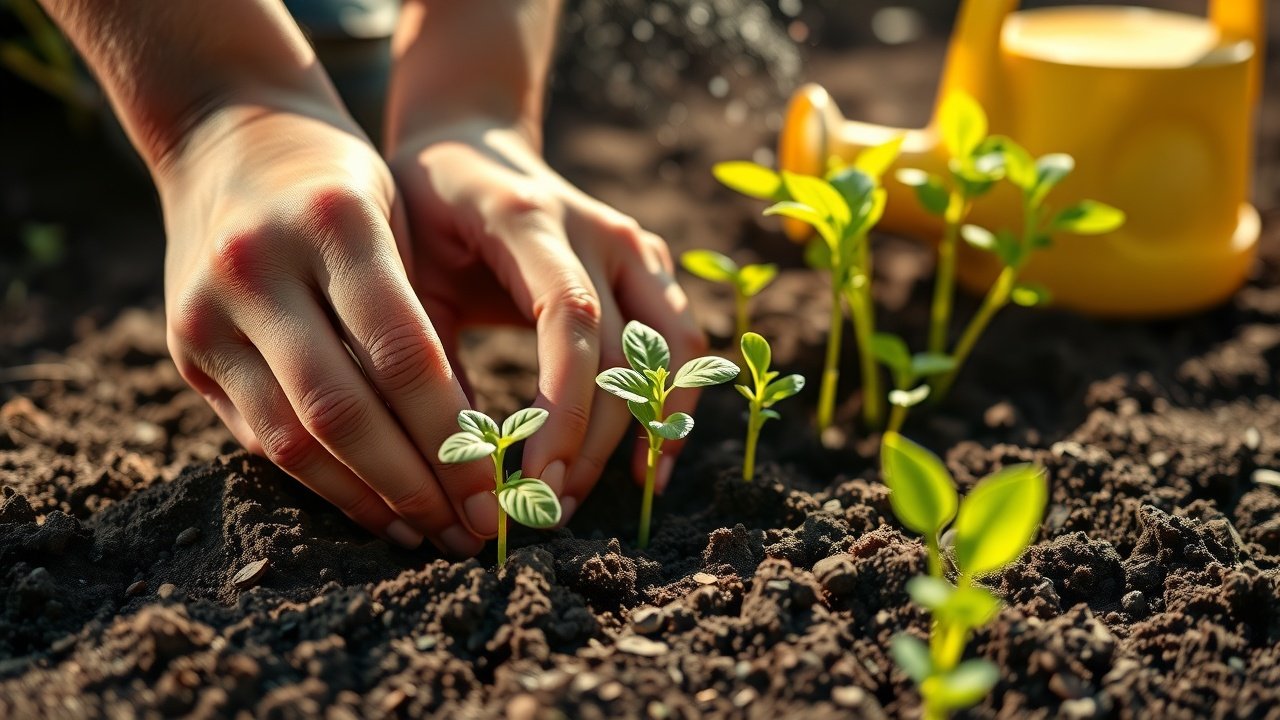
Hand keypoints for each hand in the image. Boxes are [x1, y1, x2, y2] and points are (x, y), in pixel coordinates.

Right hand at [158, 104, 495, 556]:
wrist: (227, 132)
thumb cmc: (342, 184)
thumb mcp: (396, 219)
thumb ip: (424, 316)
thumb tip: (476, 443)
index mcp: (333, 221)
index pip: (403, 350)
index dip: (453, 431)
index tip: (501, 483)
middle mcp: (257, 266)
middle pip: (342, 410)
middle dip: (416, 483)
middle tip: (474, 530)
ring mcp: (207, 311)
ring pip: (293, 439)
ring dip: (369, 500)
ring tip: (430, 533)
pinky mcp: (183, 350)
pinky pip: (259, 438)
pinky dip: (322, 482)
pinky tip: (375, 508)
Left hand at [388, 119, 705, 521]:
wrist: (471, 146)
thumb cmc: (422, 217)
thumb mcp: (404, 273)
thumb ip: (425, 352)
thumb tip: (453, 466)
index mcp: (530, 219)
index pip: (572, 319)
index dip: (563, 407)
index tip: (534, 479)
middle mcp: (598, 230)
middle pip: (623, 351)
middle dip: (591, 442)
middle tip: (546, 511)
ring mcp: (636, 245)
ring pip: (670, 351)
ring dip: (642, 433)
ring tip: (595, 496)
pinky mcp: (653, 265)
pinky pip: (683, 343)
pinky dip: (673, 406)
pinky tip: (646, 465)